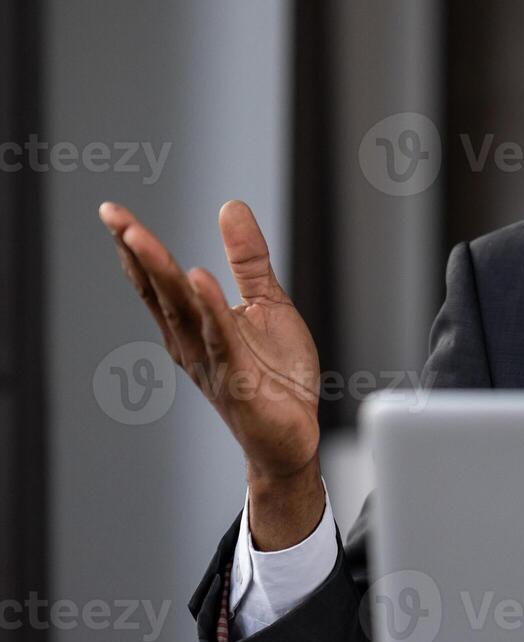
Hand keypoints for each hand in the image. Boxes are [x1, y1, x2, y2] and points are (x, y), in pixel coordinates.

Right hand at [99, 200, 324, 548]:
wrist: (293, 434)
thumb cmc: (274, 375)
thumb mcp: (265, 303)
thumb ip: (247, 259)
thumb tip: (229, 207)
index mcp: (193, 326)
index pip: (158, 282)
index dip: (136, 247)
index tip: (113, 212)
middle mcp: (192, 344)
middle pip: (161, 292)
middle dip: (138, 254)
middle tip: (115, 217)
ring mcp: (212, 362)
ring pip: (182, 312)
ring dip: (161, 275)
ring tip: (140, 237)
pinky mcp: (238, 379)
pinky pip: (221, 339)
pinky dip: (209, 309)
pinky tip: (198, 280)